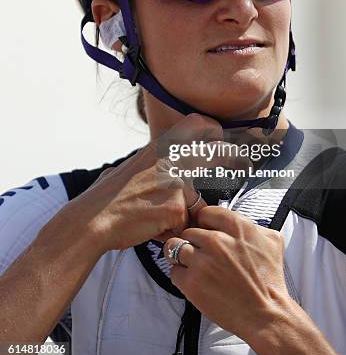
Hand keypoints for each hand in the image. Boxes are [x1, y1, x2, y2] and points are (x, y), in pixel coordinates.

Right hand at [67, 114, 242, 253]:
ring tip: (161, 218)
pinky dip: (174, 230)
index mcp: (160, 146)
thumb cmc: (110, 197)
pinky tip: (155, 230)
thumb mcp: (133, 165)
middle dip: (233, 160)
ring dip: (189, 213)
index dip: (213, 131)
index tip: (220, 141)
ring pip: (200, 200)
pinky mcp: (177, 207)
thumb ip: (154, 161)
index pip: (199, 123)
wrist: (94, 219)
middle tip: (242, 165)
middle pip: (217, 154)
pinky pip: (186, 222)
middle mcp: (172, 158)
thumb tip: (164, 161)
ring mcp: (176, 182)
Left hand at [165, 207, 343, 354]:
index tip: (205, 231)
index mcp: (236, 227)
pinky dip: (181, 275)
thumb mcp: (272, 242)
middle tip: (200, 252)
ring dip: (181, 255)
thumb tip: (239, 222)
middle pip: (189, 230)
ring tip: (191, 265)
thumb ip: (253, 226)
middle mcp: (217, 241)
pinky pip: (174, 270)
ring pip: (175, 247)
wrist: (266, 313)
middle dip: (193, 241)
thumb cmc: (269, 281)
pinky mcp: (191, 282)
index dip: (205, 223)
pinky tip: (194, 281)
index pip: (205, 212)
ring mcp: (202, 261)